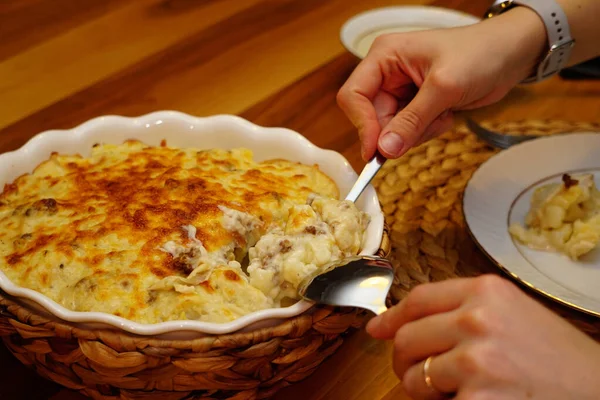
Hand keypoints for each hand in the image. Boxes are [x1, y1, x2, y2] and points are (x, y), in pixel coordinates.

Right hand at [336, 8, 546, 160]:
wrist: (511, 55)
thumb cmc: (480, 54)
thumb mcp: (444, 88)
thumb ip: (412, 120)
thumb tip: (384, 150)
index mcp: (384, 56)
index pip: (353, 96)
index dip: (362, 125)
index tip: (377, 151)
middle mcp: (386, 74)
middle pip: (372, 118)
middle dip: (400, 130)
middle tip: (428, 126)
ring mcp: (400, 91)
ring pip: (390, 130)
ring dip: (418, 131)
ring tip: (443, 112)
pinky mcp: (414, 105)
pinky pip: (408, 132)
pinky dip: (427, 131)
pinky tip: (446, 114)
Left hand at [367, 275, 599, 398]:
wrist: (598, 389)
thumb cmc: (557, 355)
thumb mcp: (513, 311)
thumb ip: (463, 309)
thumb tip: (406, 322)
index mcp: (486, 291)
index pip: (419, 299)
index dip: (392, 316)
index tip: (377, 329)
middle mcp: (477, 318)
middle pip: (408, 338)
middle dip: (404, 359)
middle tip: (416, 370)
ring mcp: (475, 359)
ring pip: (414, 375)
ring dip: (422, 387)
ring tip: (450, 390)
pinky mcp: (477, 397)